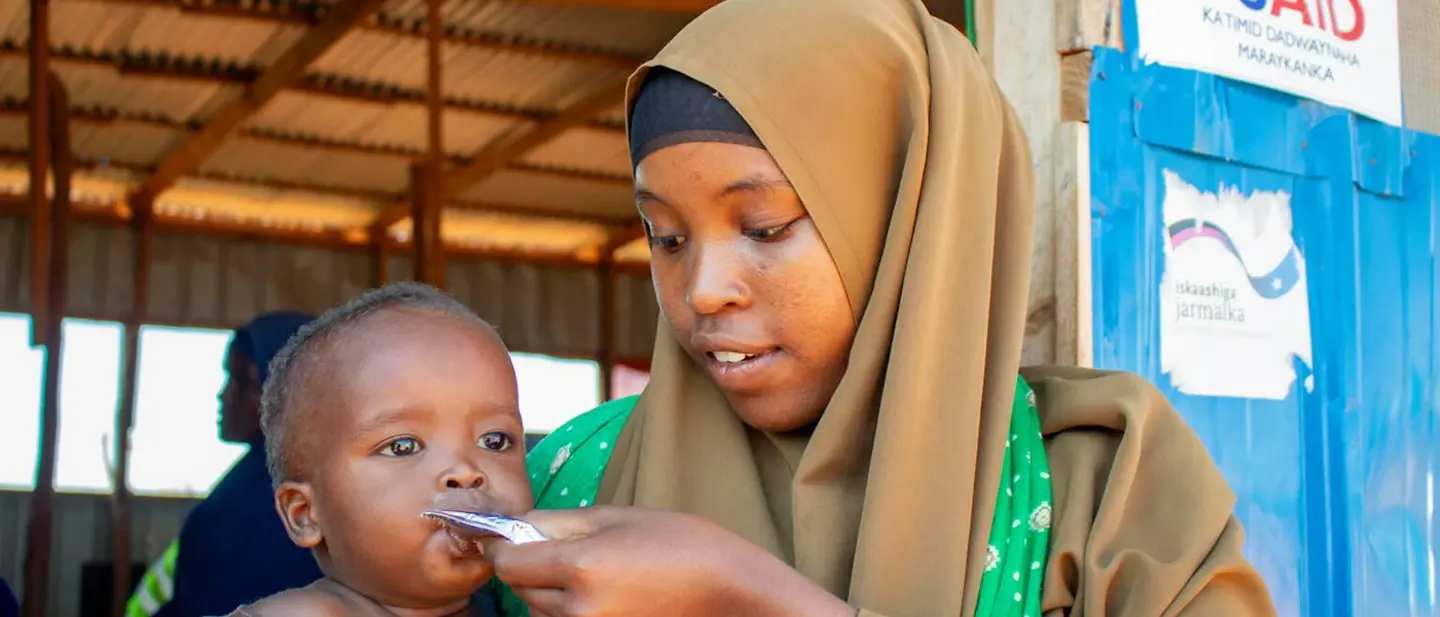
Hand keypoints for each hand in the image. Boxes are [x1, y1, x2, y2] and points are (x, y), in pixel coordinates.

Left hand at [486, 506, 854, 616]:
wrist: (735, 595)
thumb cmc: (687, 545)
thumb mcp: (624, 516)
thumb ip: (562, 522)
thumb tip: (518, 527)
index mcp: (581, 567)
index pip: (508, 563)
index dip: (505, 547)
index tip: (514, 537)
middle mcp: (580, 608)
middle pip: (521, 590)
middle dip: (531, 568)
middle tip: (565, 550)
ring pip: (543, 612)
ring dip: (552, 592)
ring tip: (599, 573)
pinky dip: (575, 611)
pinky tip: (609, 594)